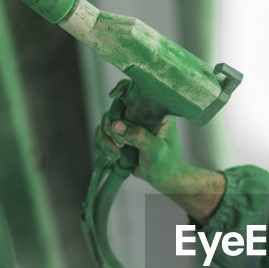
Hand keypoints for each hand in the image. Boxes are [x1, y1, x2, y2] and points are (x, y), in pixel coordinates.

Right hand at [91, 89, 226, 223]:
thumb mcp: (157, 151)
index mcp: (155, 110)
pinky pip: (102, 135)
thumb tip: (116, 126)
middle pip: (115, 108)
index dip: (123, 89)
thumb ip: (139, 137)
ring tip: (116, 155)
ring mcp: (129, 124)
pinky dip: (101, 146)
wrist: (164, 178)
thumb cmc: (167, 164)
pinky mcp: (120, 136)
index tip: (113, 96)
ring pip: (106, 123)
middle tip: (119, 144)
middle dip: (111, 126)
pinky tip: (111, 157)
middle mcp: (140, 114)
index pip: (137, 90)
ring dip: (105, 140)